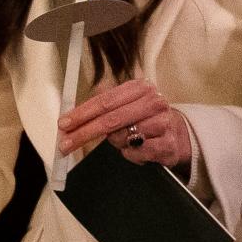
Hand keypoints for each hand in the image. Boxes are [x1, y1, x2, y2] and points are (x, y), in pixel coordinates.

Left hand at [58, 78, 190, 168]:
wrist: (177, 134)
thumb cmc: (143, 118)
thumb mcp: (124, 104)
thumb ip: (101, 105)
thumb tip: (71, 114)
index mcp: (139, 88)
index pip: (104, 101)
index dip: (81, 113)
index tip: (63, 124)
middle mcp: (153, 102)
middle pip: (110, 120)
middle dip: (84, 133)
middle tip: (65, 144)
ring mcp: (163, 123)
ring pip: (122, 137)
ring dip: (115, 143)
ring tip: (122, 140)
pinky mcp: (168, 144)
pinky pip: (136, 152)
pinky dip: (129, 154)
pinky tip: (134, 149)